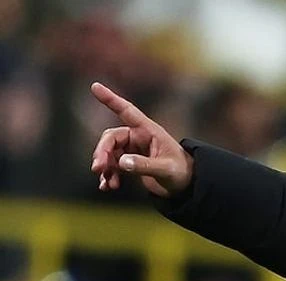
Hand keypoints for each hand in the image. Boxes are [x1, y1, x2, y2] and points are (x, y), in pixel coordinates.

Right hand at [89, 82, 193, 197]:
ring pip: (108, 153)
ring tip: (106, 183)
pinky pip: (112, 166)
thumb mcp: (166, 169)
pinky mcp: (129, 163)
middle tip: (98, 168)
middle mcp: (138, 137)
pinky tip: (107, 187)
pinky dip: (108, 176)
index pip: (127, 111)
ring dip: (104, 167)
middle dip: (102, 152)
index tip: (95, 86)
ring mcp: (132, 150)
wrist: (186, 186)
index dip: (110, 99)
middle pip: (111, 138)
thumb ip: (145, 165)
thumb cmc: (181, 172)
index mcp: (148, 131)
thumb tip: (121, 162)